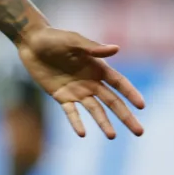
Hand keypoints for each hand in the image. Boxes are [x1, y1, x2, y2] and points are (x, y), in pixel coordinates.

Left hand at [17, 26, 145, 138]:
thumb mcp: (73, 41)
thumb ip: (92, 48)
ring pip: (95, 110)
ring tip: (112, 136)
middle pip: (112, 102)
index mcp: (97, 68)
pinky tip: (82, 134)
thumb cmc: (54, 38)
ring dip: (103, 123)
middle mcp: (90, 82)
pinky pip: (71, 112)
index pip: (119, 83)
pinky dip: (76, 122)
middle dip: (125, 116)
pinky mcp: (61, 96)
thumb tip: (116, 48)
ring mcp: (77, 91)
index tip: (141, 106)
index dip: (130, 93)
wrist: (31, 43)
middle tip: (139, 132)